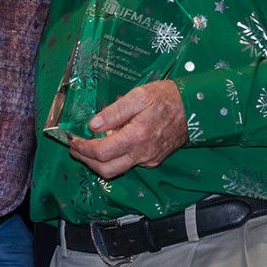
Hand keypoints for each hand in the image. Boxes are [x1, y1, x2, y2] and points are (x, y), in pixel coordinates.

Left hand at [68, 79, 187, 178]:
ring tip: (88, 146)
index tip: (73, 141)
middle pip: (106, 170)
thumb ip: (114, 112)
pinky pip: (129, 164)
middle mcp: (142, 154)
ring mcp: (149, 160)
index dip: (83, 149)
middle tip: (75, 148)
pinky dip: (115, 157)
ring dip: (99, 161)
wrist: (193, 108)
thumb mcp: (138, 96)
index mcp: (137, 137)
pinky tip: (112, 142)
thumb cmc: (165, 97)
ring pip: (117, 169)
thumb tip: (93, 125)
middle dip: (87, 161)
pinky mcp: (153, 160)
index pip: (102, 153)